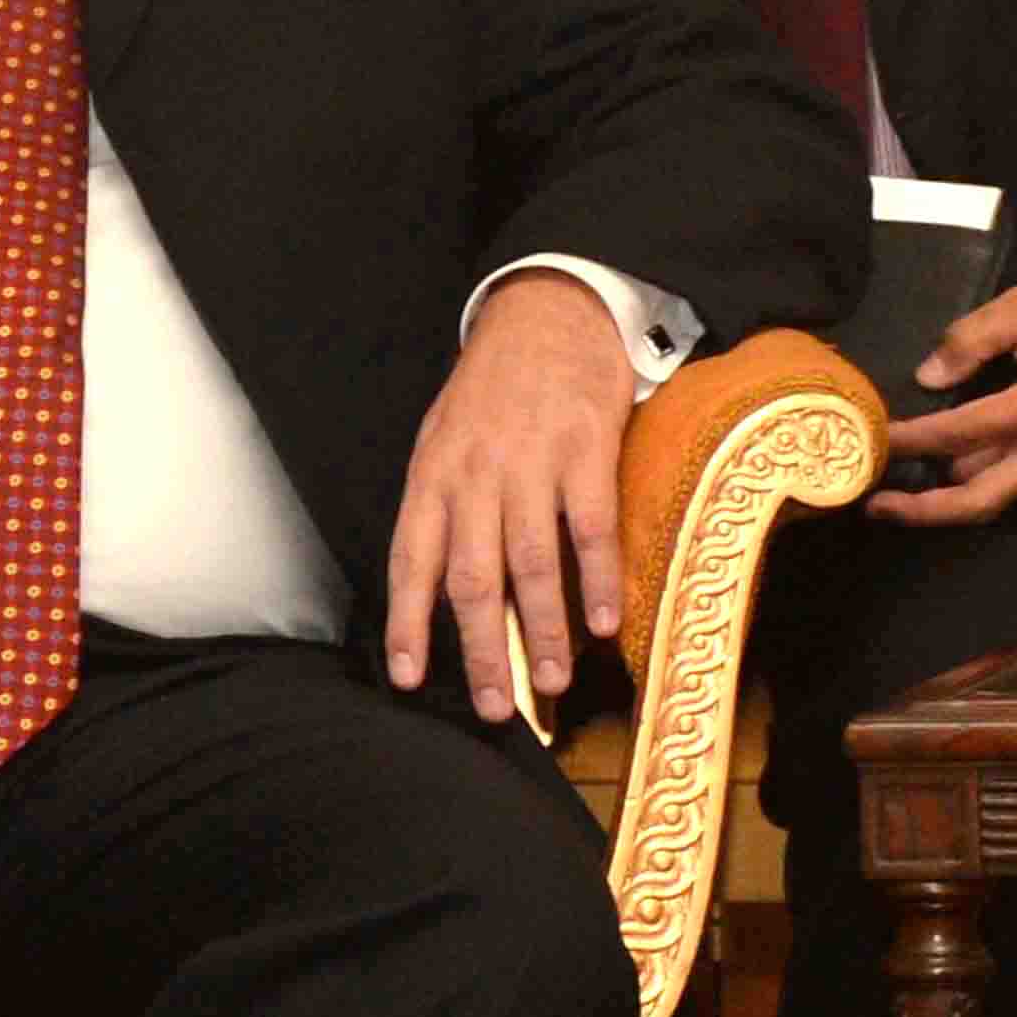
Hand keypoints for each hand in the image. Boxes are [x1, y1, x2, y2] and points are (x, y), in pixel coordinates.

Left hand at [386, 273, 639, 723]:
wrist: (550, 309)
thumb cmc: (495, 385)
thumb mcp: (445, 436)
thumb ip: (444, 503)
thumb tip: (443, 584)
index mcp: (433, 474)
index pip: (410, 561)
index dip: (409, 623)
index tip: (410, 678)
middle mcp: (475, 474)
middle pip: (472, 578)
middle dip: (483, 650)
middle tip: (496, 708)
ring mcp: (531, 462)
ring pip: (530, 563)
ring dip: (543, 630)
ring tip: (555, 681)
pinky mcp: (586, 450)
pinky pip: (590, 527)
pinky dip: (598, 579)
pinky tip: (607, 620)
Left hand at [870, 275, 1016, 528]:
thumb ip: (972, 339)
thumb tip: (929, 378)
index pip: (959, 434)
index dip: (911, 439)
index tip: (875, 440)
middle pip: (980, 500)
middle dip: (924, 510)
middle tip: (875, 506)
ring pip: (998, 493)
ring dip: (949, 493)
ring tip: (903, 484)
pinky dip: (983, 477)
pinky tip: (956, 462)